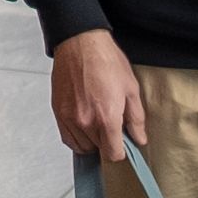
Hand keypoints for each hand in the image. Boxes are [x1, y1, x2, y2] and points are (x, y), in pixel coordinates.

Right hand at [48, 30, 150, 165]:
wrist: (80, 43)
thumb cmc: (106, 61)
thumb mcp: (131, 88)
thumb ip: (136, 119)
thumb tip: (139, 138)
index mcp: (106, 117)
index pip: (113, 154)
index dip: (121, 151)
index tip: (123, 143)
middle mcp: (85, 122)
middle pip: (98, 150)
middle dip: (107, 142)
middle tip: (112, 124)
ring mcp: (69, 119)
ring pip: (82, 146)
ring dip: (92, 140)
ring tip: (98, 122)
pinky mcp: (58, 113)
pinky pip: (67, 138)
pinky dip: (77, 136)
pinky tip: (85, 124)